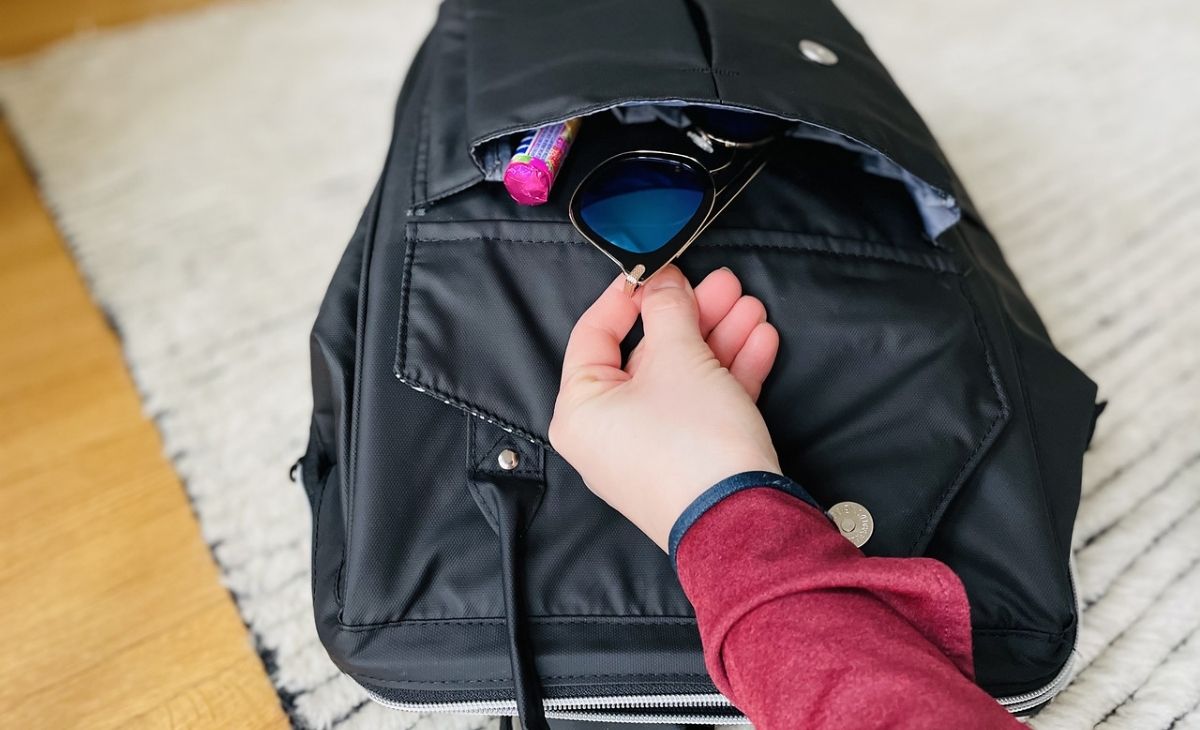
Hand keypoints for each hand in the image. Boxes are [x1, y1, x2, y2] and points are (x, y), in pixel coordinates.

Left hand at [549, 265, 782, 550]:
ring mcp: (649, 449)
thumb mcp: (679, 358)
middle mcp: (607, 432)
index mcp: (581, 408)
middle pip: (648, 355)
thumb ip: (668, 311)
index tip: (658, 269)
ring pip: (683, 378)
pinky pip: (702, 406)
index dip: (628, 295)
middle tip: (724, 284)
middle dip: (693, 316)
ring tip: (751, 307)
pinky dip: (730, 374)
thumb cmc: (692, 442)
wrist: (742, 521)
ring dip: (720, 339)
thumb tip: (662, 282)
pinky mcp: (688, 462)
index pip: (593, 334)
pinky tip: (761, 342)